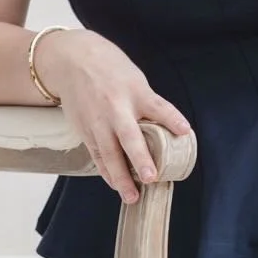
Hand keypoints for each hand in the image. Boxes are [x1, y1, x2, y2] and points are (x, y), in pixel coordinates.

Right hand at [31, 29, 189, 203]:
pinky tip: (116, 185)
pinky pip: (98, 156)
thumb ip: (148, 104)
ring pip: (109, 154)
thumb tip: (168, 129)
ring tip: (132, 196)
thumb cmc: (110, 70)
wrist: (72, 60)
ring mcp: (98, 121)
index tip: (185, 131)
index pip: (157, 106)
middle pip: (129, 136)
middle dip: (140, 158)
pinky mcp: (85, 131)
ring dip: (120, 177)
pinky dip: (107, 172)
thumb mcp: (135, 79)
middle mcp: (115, 108)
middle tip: (151, 177)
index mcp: (134, 91)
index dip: (172, 119)